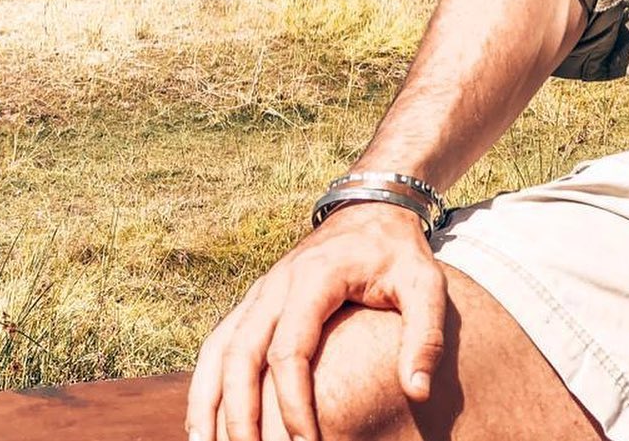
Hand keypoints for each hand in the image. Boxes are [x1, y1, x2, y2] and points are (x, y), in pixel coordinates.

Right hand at [186, 202, 447, 440]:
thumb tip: (418, 392)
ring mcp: (260, 292)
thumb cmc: (398, 253)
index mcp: (314, 278)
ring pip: (220, 348)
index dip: (293, 403)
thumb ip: (425, 335)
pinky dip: (206, 383)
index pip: (290, 350)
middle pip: (242, 352)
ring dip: (208, 400)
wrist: (370, 209)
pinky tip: (203, 423)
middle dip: (241, 412)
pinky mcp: (256, 301)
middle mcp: (276, 284)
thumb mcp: (425, 285)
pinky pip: (220, 343)